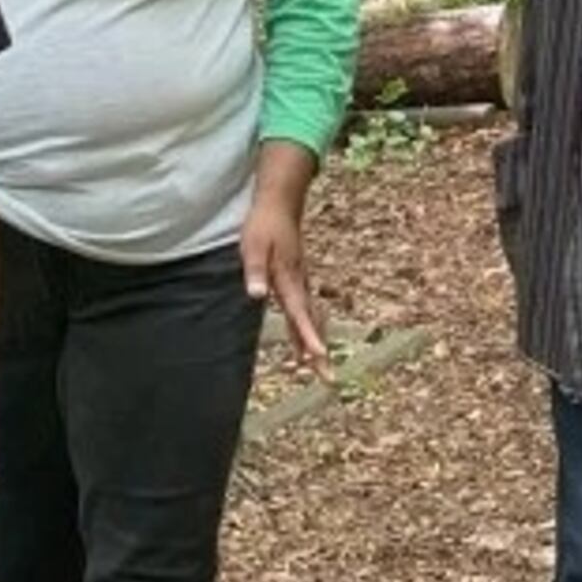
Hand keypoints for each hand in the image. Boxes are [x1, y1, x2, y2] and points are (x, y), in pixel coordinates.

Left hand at [241, 191, 327, 369]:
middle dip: (319, 352)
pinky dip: (308, 329)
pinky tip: (304, 342)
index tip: (318, 357)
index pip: (299, 313)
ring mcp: (301, 282)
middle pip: (311, 323)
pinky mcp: (298, 280)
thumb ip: (255, 271)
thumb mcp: (252, 245)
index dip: (308, 337)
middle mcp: (299, 283)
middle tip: (329, 379)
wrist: (280, 203)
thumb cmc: (263, 225)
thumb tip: (257, 295)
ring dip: (315, 343)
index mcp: (288, 278)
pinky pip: (306, 310)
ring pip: (312, 318)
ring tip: (319, 369)